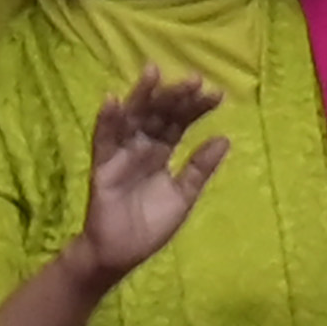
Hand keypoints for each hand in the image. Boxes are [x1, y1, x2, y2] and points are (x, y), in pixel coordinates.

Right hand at [74, 67, 229, 285]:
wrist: (122, 252)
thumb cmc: (151, 224)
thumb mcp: (184, 194)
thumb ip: (200, 168)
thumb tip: (225, 139)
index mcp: (161, 152)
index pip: (180, 124)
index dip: (195, 109)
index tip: (216, 93)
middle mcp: (141, 147)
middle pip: (157, 115)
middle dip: (174, 97)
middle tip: (194, 79)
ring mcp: (120, 154)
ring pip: (131, 119)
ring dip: (141, 96)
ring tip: (152, 73)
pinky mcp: (102, 166)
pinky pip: (103, 140)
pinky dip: (107, 120)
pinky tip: (113, 100)